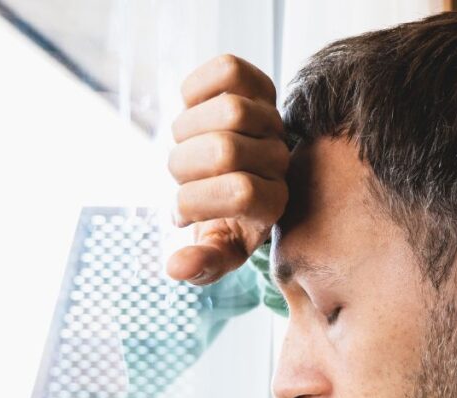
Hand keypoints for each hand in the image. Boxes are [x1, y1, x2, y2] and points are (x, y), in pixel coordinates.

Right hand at [166, 54, 288, 284]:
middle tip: (180, 177)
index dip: (193, 202)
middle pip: (226, 149)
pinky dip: (197, 88)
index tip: (181, 213)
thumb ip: (203, 262)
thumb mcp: (218, 246)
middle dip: (184, 165)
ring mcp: (272, 120)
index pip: (240, 193)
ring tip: (185, 145)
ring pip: (231, 109)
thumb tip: (175, 267)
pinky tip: (191, 109)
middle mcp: (281, 161)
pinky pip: (229, 70)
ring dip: (188, 128)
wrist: (236, 173)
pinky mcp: (258, 85)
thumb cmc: (223, 217)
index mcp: (275, 203)